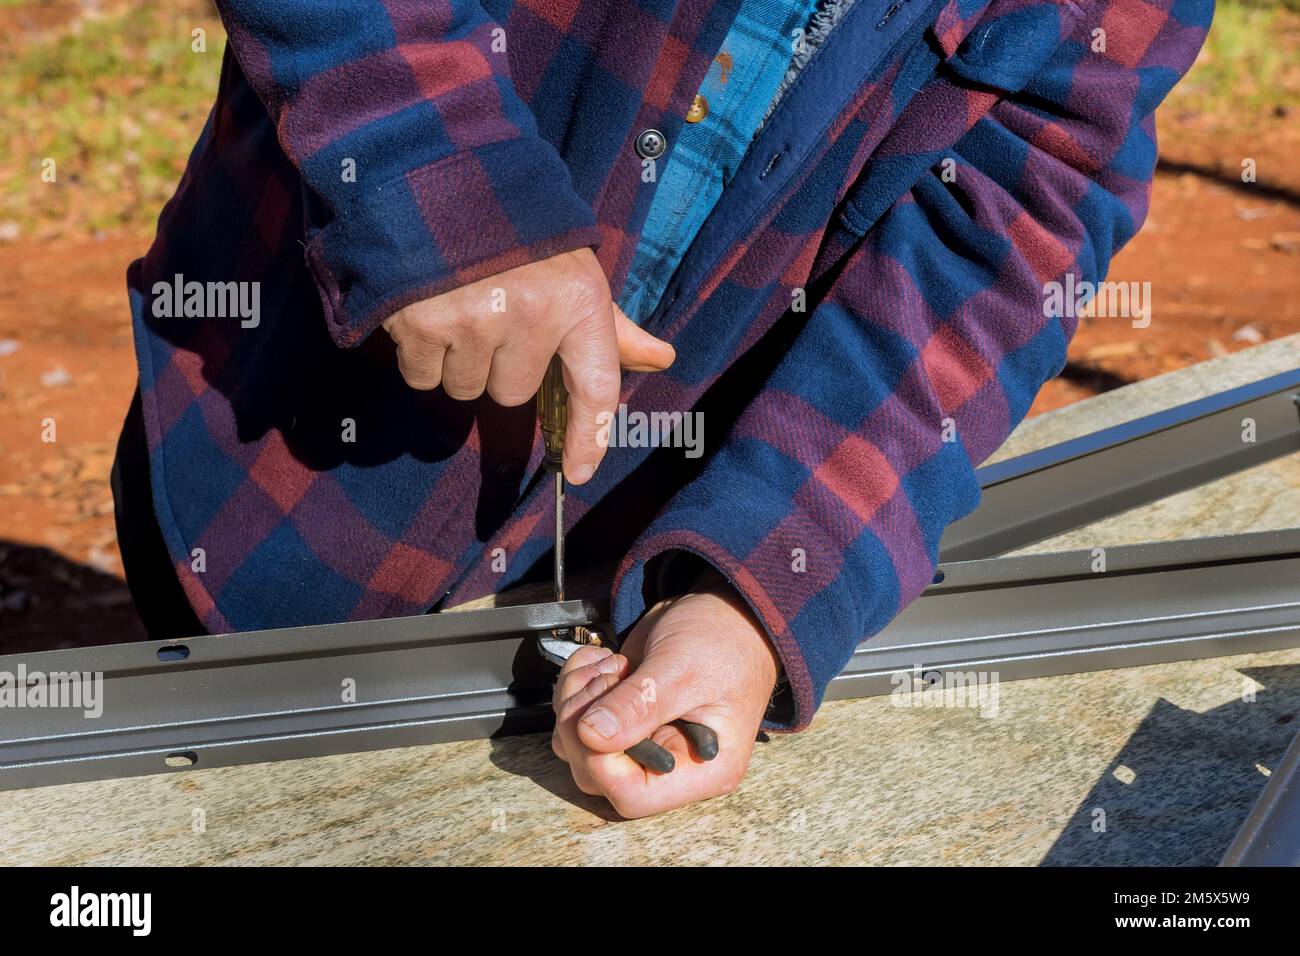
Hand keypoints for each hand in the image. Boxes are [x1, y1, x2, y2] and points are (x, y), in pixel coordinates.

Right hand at [381, 248, 674, 483]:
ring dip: (459, 360)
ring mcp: (474, 322)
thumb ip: (611, 326)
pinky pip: (424, 376)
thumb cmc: (517, 233)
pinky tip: (424, 308)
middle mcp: (531, 315)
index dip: (591, 437)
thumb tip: (660, 359)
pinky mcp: (421, 325)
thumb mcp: (574, 270)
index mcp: (578, 301)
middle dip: (500, 364)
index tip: (577, 472)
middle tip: (489, 313)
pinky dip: (421, 354)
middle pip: (514, 393)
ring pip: (467, 388)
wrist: (436, 175)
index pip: (597, 387)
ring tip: (455, 305)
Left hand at [550, 582, 779, 816]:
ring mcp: (641, 740)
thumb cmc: (724, 641)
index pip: (634, 795)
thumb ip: (640, 705)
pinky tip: (602, 659)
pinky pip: (576, 717)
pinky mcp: (621, 716)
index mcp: (702, 768)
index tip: (599, 718)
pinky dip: (576, 684)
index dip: (602, 763)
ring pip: (578, 746)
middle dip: (583, 724)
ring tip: (609, 665)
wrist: (726, 610)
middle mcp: (668, 762)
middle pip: (596, 774)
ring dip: (576, 700)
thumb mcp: (683, 670)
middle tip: (607, 678)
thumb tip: (591, 735)